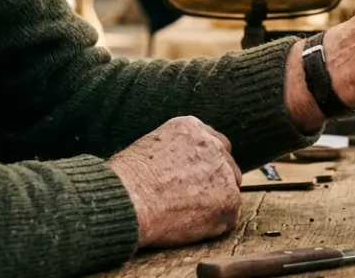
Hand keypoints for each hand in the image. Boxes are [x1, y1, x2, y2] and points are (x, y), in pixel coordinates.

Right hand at [109, 116, 242, 247]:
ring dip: (215, 204)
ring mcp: (224, 172)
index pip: (213, 143)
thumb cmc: (124, 182)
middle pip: (227, 165)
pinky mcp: (229, 199)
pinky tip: (190, 227)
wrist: (128, 200)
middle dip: (216, 182)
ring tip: (185, 216)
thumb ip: (174, 152)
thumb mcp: (148, 148)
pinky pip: (228, 217)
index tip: (196, 178)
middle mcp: (213, 145)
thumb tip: (176, 168)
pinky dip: (214, 225)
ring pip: (230, 191)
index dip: (206, 163)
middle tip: (195, 200)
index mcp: (192, 128)